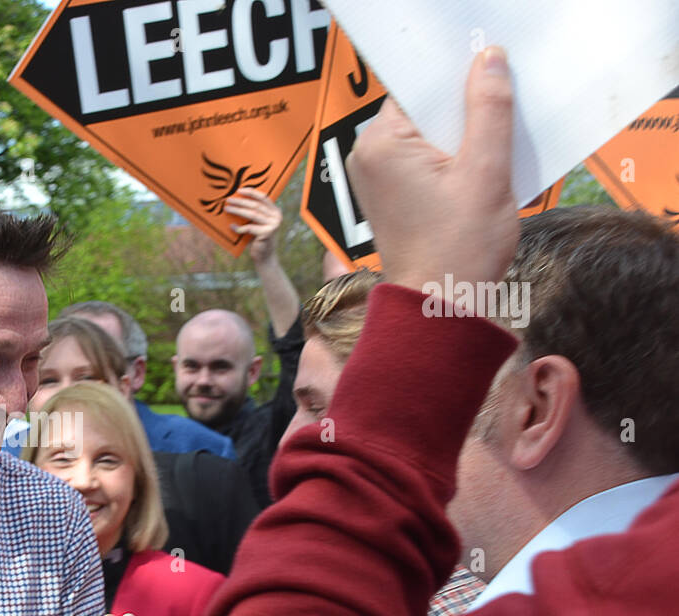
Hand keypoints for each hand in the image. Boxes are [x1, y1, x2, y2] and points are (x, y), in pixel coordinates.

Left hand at [225, 187, 282, 262]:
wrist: (265, 257)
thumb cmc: (257, 239)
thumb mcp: (256, 224)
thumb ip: (252, 214)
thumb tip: (235, 202)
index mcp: (275, 211)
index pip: (263, 198)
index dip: (251, 192)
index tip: (239, 190)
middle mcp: (276, 216)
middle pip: (256, 205)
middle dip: (241, 201)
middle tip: (229, 200)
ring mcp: (273, 224)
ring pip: (252, 214)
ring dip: (238, 211)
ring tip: (227, 209)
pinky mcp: (267, 233)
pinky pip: (250, 228)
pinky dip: (240, 228)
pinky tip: (232, 227)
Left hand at [346, 47, 518, 294]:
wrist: (439, 308)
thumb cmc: (459, 249)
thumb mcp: (486, 171)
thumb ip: (489, 109)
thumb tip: (489, 59)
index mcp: (380, 143)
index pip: (421, 88)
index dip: (458, 86)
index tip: (489, 97)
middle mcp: (368, 156)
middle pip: (426, 112)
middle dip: (464, 117)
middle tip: (495, 136)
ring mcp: (376, 178)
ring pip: (431, 138)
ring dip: (464, 143)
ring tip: (487, 166)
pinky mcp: (391, 196)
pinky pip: (427, 162)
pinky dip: (454, 165)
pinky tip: (477, 182)